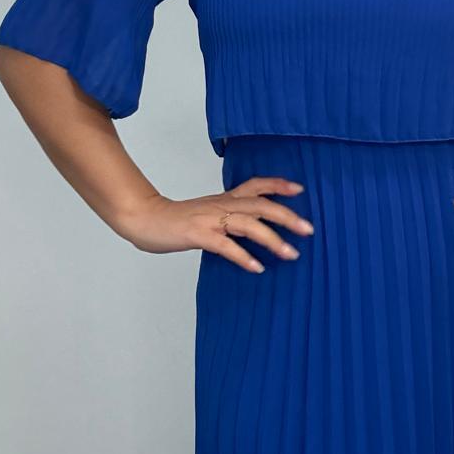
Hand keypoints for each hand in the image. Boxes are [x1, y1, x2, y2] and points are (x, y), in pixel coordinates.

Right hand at [117, 176, 313, 271]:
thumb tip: (256, 230)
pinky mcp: (198, 234)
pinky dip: (243, 256)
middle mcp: (221, 205)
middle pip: (260, 205)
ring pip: (248, 224)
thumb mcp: (208, 212)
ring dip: (272, 239)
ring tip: (290, 254)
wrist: (144, 218)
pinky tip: (257, 268)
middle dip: (287, 216)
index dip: (278, 185)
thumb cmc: (177, 220)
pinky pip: (225, 245)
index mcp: (224, 199)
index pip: (255, 185)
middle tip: (309, 230)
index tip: (300, 189)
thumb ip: (230, 217)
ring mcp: (210, 219)